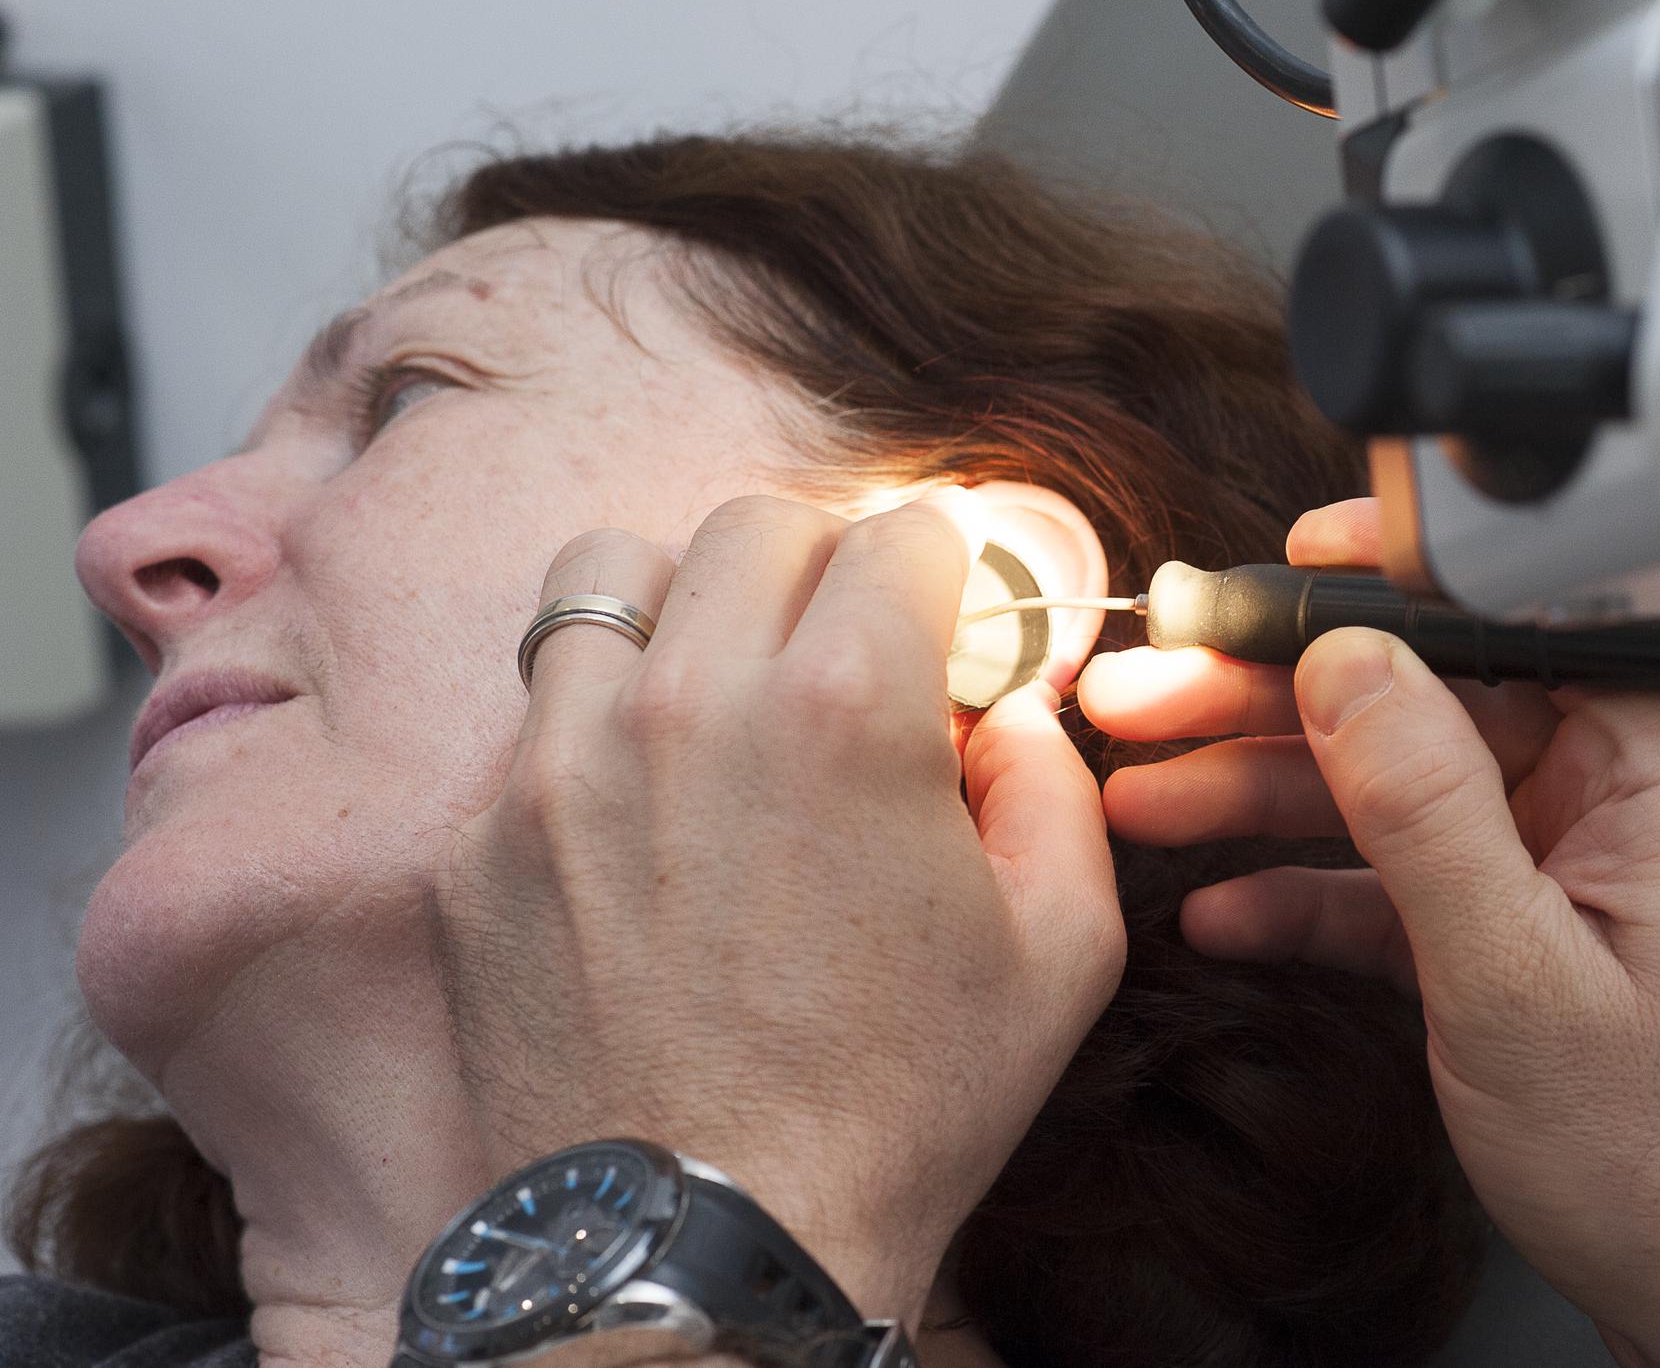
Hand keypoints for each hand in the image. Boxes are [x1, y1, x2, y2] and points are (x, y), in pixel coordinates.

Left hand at [428, 492, 1125, 1328]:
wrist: (706, 1250)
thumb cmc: (900, 1109)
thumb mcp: (1059, 953)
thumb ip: (1054, 788)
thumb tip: (1010, 711)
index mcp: (849, 705)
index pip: (903, 533)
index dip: (950, 569)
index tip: (954, 612)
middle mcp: (693, 699)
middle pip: (755, 526)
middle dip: (824, 565)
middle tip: (848, 645)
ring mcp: (565, 763)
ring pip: (608, 575)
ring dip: (684, 607)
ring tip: (717, 684)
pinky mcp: (484, 840)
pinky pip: (535, 712)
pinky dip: (597, 722)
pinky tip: (642, 804)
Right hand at [1078, 501, 1659, 1366]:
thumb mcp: (1523, 982)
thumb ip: (1428, 813)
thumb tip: (1350, 666)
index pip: (1489, 620)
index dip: (1346, 600)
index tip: (1230, 603)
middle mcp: (1632, 784)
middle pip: (1424, 701)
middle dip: (1269, 706)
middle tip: (1148, 701)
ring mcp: (1587, 854)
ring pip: (1403, 788)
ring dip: (1268, 798)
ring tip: (1148, 796)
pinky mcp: (1549, 922)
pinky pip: (1419, 875)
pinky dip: (1323, 890)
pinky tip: (1230, 906)